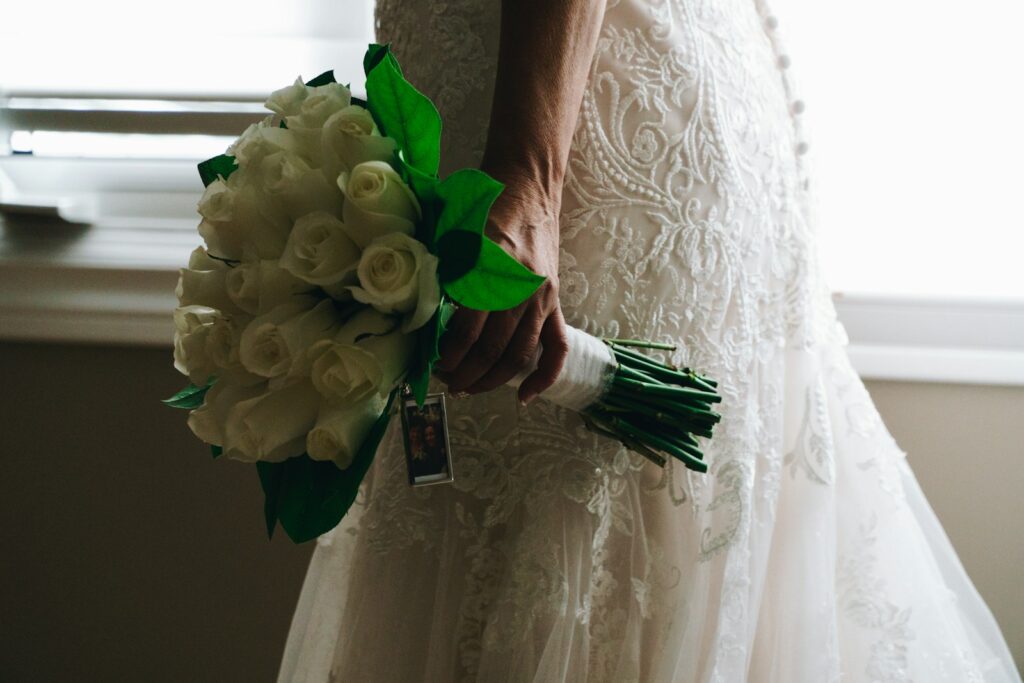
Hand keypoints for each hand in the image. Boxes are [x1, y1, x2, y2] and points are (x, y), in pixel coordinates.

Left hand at [434, 166, 568, 403]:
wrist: (527, 187)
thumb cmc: (482, 209)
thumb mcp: (453, 236)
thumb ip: (442, 276)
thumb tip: (421, 321)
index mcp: (488, 272)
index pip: (467, 331)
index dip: (448, 356)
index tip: (432, 366)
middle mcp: (518, 289)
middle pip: (492, 350)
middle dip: (465, 374)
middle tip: (446, 382)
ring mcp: (540, 297)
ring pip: (519, 355)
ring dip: (492, 380)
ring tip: (470, 388)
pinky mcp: (554, 300)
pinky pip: (556, 347)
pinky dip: (544, 376)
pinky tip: (525, 397)